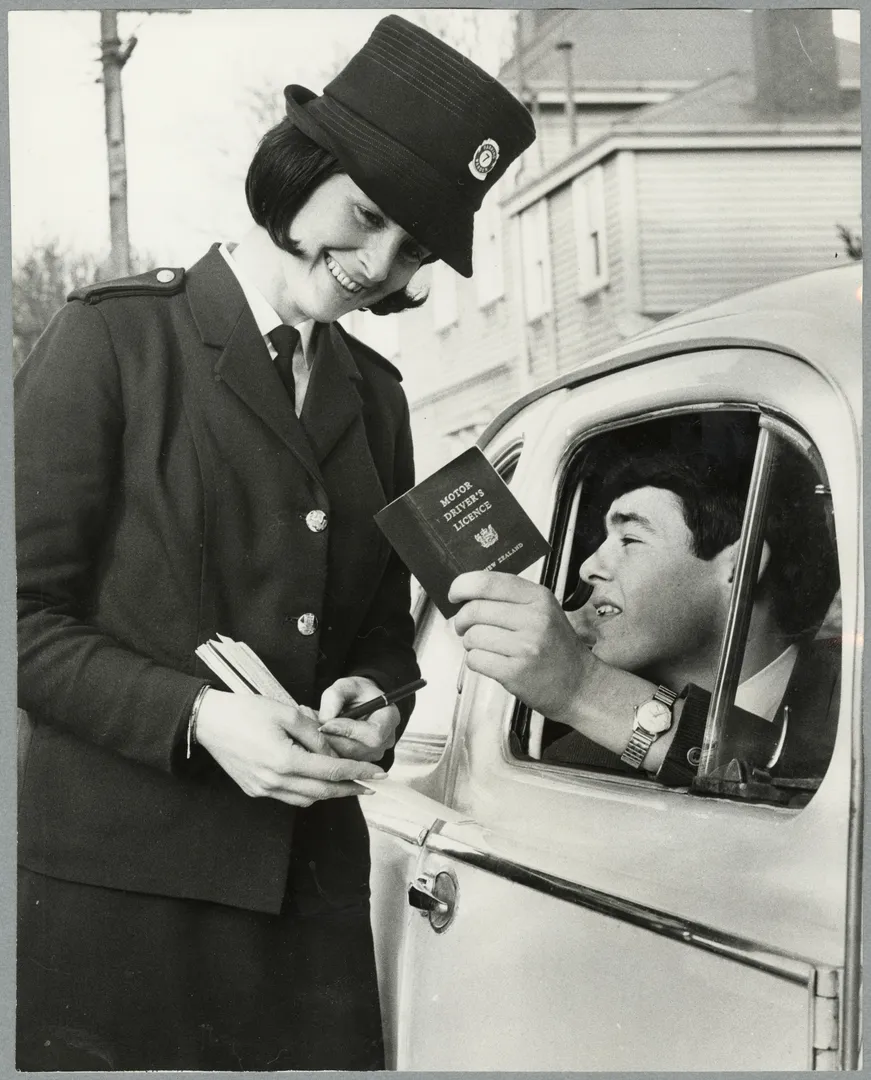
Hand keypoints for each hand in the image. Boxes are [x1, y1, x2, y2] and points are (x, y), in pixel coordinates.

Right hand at [194, 689, 384, 806]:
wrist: (208, 721)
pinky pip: (289, 797)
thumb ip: (315, 734)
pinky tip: (317, 779)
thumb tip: (333, 751)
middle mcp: (274, 781)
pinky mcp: (254, 789)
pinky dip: (308, 792)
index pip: (331, 771)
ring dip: (329, 792)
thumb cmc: (246, 711)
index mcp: (285, 760)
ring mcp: (263, 789)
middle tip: (370, 785)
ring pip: (306, 799)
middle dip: (349, 789)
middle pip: (322, 792)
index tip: (378, 772)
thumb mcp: (287, 713)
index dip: (358, 772)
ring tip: (347, 782)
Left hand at [317, 676, 400, 761]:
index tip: (326, 723)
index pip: (372, 734)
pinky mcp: (363, 761)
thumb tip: (325, 719)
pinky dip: (329, 751)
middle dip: (333, 740)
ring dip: (328, 747)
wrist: (361, 702)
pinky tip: (320, 740)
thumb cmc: (355, 692)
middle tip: (312, 731)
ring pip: (348, 758)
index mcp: (389, 717)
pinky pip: (343, 761)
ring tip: (314, 734)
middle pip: (358, 750)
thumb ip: (335, 697)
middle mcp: (386, 739)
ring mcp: (376, 753)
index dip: (347, 731)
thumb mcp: (345, 685)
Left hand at [449, 571, 593, 722]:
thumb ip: (510, 597)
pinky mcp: (515, 672)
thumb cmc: (556, 647)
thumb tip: (467, 591)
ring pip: (473, 636)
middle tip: (466, 627)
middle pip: (474, 610)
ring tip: (487, 647)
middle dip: (462, 620)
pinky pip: (476, 659)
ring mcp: (525, 646)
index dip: (462, 586)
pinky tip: (492, 662)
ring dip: (471, 643)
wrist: (579, 684)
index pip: (488, 582)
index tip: (454, 594)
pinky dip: (476, 661)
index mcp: (538, 597)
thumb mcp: (543, 610)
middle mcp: (534, 619)